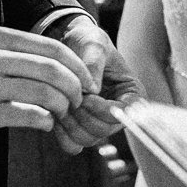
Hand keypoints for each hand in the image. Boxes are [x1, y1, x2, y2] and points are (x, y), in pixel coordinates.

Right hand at [0, 25, 89, 136]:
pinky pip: (29, 116)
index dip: (77, 66)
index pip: (52, 47)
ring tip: (61, 112)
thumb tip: (56, 66)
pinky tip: (44, 123)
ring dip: (62, 106)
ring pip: (45, 93)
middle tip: (79, 99)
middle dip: (76, 87)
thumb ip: (14, 53)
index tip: (87, 80)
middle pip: (54, 69)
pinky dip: (45, 121)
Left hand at [51, 17, 141, 154]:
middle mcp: (119, 114)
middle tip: (67, 96)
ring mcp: (101, 124)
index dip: (102, 109)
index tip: (85, 96)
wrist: (72, 47)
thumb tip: (92, 89)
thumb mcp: (94, 44)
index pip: (123, 114)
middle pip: (103, 130)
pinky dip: (62, 134)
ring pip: (88, 139)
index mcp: (132, 94)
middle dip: (82, 114)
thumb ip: (94, 62)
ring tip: (60, 101)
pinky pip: (74, 145)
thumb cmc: (88, 42)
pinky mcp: (83, 130)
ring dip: (70, 123)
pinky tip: (55, 114)